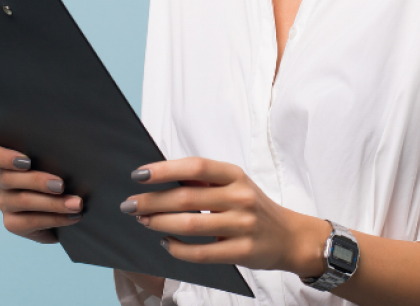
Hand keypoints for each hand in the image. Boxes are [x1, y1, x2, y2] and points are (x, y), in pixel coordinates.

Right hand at [0, 143, 82, 243]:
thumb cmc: (64, 174)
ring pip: (23, 200)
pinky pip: (31, 221)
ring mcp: (5, 203)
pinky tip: (73, 216)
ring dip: (53, 203)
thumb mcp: (58, 161)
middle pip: (8, 178)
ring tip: (76, 204)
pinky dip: (55, 218)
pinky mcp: (12, 223)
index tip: (26, 161)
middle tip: (61, 185)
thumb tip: (71, 151)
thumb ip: (55, 154)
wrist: (68, 205)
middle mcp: (1, 180)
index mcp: (7, 159)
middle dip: (37, 181)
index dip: (2, 156)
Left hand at [121, 157, 328, 276]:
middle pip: (186, 198)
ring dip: (159, 223)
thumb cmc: (254, 207)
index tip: (139, 174)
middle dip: (152, 202)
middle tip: (129, 204)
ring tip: (143, 221)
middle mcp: (240, 197)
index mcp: (235, 175)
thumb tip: (159, 181)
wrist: (290, 237)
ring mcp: (242, 225)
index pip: (196, 167)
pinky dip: (178, 249)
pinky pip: (201, 253)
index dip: (165, 169)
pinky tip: (166, 244)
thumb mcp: (235, 185)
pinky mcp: (242, 251)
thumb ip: (204, 183)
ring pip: (190, 225)